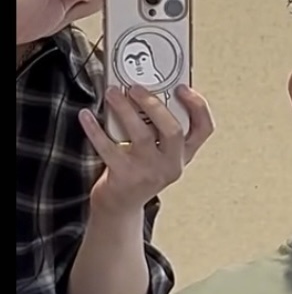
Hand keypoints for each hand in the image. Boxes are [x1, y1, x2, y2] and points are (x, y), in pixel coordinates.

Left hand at [81, 83, 214, 214]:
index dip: (197, 106)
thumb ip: (159, 127)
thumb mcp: (159, 152)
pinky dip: (95, 130)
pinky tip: (86, 116)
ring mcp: (149, 172)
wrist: (121, 205)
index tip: (182, 87)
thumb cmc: (139, 171)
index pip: (204, 129)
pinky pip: (109, 148)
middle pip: (173, 130)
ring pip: (142, 136)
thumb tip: (144, 90)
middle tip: (136, 88)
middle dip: (154, 105)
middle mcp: (171, 164)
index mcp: (183, 154)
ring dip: (125, 110)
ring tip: (112, 94)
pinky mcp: (125, 177)